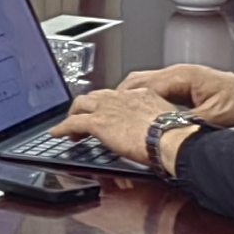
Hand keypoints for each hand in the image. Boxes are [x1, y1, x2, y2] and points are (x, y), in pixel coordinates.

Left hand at [62, 86, 202, 174]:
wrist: (171, 138)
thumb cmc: (176, 135)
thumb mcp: (167, 122)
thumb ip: (158, 123)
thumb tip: (159, 134)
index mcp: (141, 95)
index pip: (119, 95)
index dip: (110, 104)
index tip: (109, 111)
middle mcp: (122, 97)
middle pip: (97, 96)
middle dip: (89, 106)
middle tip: (85, 116)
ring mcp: (108, 108)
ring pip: (81, 104)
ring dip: (74, 115)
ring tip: (69, 125)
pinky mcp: (98, 122)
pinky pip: (73, 123)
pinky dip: (62, 128)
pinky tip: (57, 134)